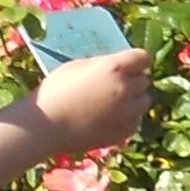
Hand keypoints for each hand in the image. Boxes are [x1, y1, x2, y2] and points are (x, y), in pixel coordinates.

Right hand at [33, 47, 152, 153]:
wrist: (45, 127)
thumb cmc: (55, 92)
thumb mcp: (77, 67)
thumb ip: (102, 65)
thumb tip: (116, 66)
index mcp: (114, 68)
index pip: (143, 58)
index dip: (136, 61)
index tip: (128, 65)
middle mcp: (126, 89)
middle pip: (144, 81)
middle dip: (132, 80)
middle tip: (115, 85)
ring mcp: (127, 113)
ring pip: (144, 102)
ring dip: (133, 100)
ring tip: (113, 103)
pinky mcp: (124, 132)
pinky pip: (135, 121)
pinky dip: (127, 118)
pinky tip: (108, 119)